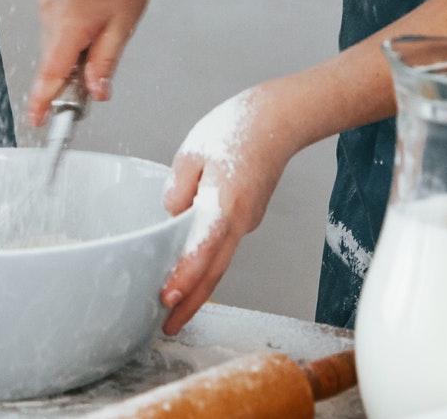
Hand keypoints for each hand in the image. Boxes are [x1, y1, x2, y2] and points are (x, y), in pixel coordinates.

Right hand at [27, 0, 152, 125]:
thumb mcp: (123, 24)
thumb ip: (105, 61)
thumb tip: (96, 91)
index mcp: (68, 26)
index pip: (49, 74)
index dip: (41, 101)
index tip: (37, 120)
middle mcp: (50, 15)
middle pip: (54, 60)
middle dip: (72, 74)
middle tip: (98, 79)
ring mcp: (47, 3)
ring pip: (57, 42)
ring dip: (76, 49)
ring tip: (105, 31)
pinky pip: (57, 24)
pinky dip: (73, 31)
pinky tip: (95, 17)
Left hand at [159, 84, 299, 334]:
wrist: (280, 119)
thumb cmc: (238, 126)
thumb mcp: (192, 151)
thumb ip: (177, 187)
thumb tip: (171, 216)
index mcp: (224, 203)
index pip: (202, 250)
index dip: (184, 278)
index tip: (166, 299)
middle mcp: (240, 220)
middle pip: (214, 271)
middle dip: (191, 302)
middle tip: (168, 327)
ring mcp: (247, 221)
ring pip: (221, 262)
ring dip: (199, 288)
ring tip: (174, 308)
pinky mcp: (248, 216)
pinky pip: (225, 246)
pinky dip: (208, 265)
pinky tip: (191, 271)